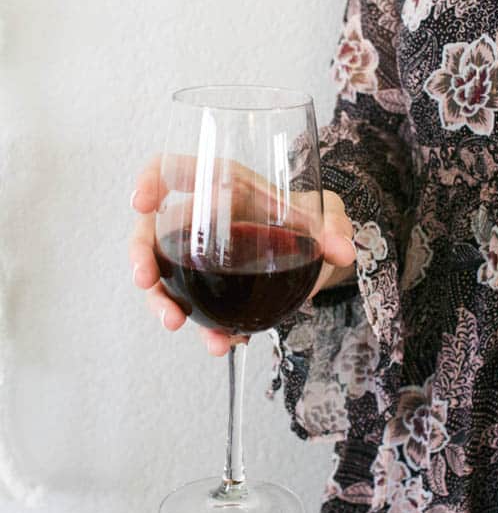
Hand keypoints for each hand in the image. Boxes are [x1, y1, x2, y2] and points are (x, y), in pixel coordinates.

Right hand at [129, 156, 355, 355]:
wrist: (319, 255)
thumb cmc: (312, 219)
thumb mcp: (327, 216)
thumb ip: (334, 227)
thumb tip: (342, 251)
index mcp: (222, 185)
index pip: (172, 169)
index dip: (150, 180)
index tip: (140, 201)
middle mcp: (203, 220)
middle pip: (152, 230)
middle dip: (141, 255)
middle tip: (145, 280)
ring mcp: (201, 259)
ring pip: (163, 276)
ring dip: (161, 301)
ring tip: (174, 324)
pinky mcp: (211, 292)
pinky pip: (195, 309)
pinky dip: (204, 329)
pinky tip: (222, 343)